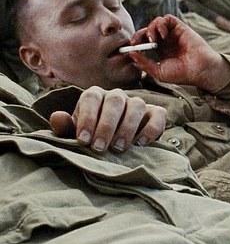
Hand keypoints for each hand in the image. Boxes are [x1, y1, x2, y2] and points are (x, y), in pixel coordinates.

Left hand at [49, 86, 166, 152]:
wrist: (114, 143)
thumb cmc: (91, 136)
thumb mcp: (75, 134)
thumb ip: (65, 127)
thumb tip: (57, 117)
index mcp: (95, 96)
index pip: (92, 98)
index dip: (87, 118)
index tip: (83, 140)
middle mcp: (117, 96)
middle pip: (115, 101)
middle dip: (106, 126)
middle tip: (99, 148)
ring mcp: (138, 103)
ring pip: (137, 106)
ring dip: (127, 127)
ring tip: (119, 148)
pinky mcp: (156, 113)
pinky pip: (159, 114)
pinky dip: (152, 128)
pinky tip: (141, 143)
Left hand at [128, 15, 229, 91]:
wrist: (199, 70)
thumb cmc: (182, 73)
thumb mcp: (158, 71)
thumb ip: (144, 62)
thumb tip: (131, 53)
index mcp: (161, 50)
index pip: (144, 40)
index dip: (136, 41)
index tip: (130, 47)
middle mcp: (167, 40)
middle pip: (148, 29)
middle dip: (140, 34)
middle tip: (136, 42)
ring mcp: (174, 33)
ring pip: (157, 22)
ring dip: (151, 28)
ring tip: (154, 39)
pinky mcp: (181, 27)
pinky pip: (168, 18)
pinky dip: (162, 23)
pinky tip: (163, 34)